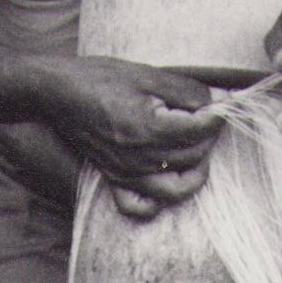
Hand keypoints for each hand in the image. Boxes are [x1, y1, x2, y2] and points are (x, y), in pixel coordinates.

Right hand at [35, 55, 222, 208]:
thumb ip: (187, 91)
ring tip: (195, 149)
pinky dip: (157, 202)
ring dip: (195, 171)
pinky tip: (165, 179)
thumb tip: (219, 100)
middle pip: (193, 157)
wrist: (59, 92)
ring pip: (177, 189)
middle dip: (208, 137)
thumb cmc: (101, 78)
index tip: (222, 104)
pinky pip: (139, 207)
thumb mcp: (149, 75)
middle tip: (206, 117)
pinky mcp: (114, 178)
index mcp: (150, 128)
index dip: (218, 116)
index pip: (201, 131)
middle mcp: (140, 157)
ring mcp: (126, 173)